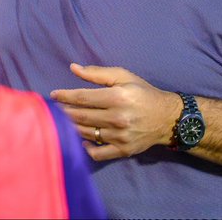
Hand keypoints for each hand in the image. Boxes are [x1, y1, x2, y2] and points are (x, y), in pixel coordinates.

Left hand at [50, 64, 181, 161]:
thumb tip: (73, 68)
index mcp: (117, 97)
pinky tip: (81, 139)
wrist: (168, 118)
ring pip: (87, 133)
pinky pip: (99, 154)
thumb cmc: (143, 93)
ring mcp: (121, 136)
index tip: (53, 95)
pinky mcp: (124, 150)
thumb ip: (97, 73)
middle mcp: (118, 118)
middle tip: (53, 109)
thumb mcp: (123, 76)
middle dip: (64, 112)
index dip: (64, 96)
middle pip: (81, 116)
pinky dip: (87, 148)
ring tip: (62, 121)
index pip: (82, 98)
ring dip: (71, 127)